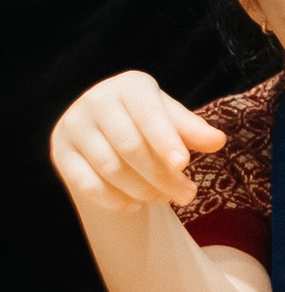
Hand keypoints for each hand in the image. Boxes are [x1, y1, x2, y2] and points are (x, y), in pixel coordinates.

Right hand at [51, 72, 226, 213]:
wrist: (105, 125)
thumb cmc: (148, 119)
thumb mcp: (172, 118)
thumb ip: (192, 130)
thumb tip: (217, 141)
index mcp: (129, 86)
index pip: (149, 116)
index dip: (166, 141)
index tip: (184, 165)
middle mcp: (96, 101)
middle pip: (130, 147)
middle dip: (162, 176)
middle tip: (187, 195)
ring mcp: (73, 127)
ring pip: (110, 169)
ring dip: (143, 190)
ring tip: (166, 198)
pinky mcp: (60, 153)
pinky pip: (87, 184)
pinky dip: (114, 199)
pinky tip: (135, 205)